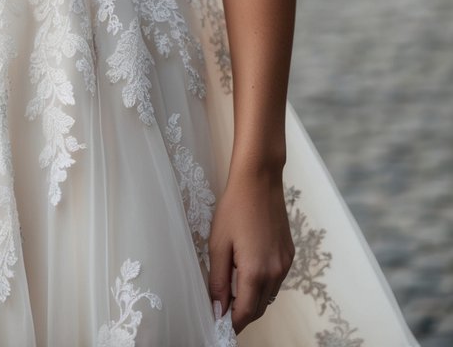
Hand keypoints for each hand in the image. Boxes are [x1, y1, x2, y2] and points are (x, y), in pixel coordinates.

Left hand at [208, 170, 294, 332]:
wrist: (260, 180)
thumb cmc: (234, 208)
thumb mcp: (218, 244)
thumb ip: (217, 280)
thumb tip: (217, 309)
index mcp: (255, 272)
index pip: (244, 313)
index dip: (231, 323)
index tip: (219, 325)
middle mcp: (275, 272)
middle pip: (258, 309)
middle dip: (241, 315)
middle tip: (223, 312)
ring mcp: (285, 264)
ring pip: (269, 296)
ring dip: (252, 300)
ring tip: (233, 291)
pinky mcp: (289, 254)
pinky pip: (276, 280)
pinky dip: (263, 284)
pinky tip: (248, 271)